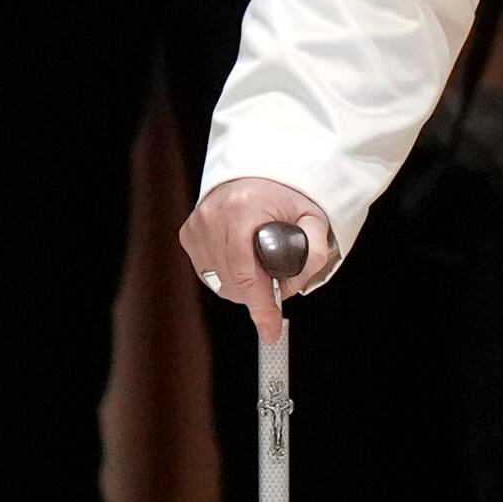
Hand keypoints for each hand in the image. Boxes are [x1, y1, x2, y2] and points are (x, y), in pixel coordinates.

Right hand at [180, 178, 334, 340]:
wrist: (257, 172)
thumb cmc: (285, 194)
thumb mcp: (312, 217)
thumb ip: (314, 251)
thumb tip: (291, 289)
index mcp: (241, 209)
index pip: (246, 272)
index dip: (260, 305)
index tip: (270, 329)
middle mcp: (213, 216)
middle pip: (233, 283)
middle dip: (257, 293)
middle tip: (277, 279)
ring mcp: (197, 225)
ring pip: (218, 283)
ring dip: (241, 286)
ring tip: (259, 266)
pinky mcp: (188, 233)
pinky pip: (207, 273)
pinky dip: (226, 275)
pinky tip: (241, 261)